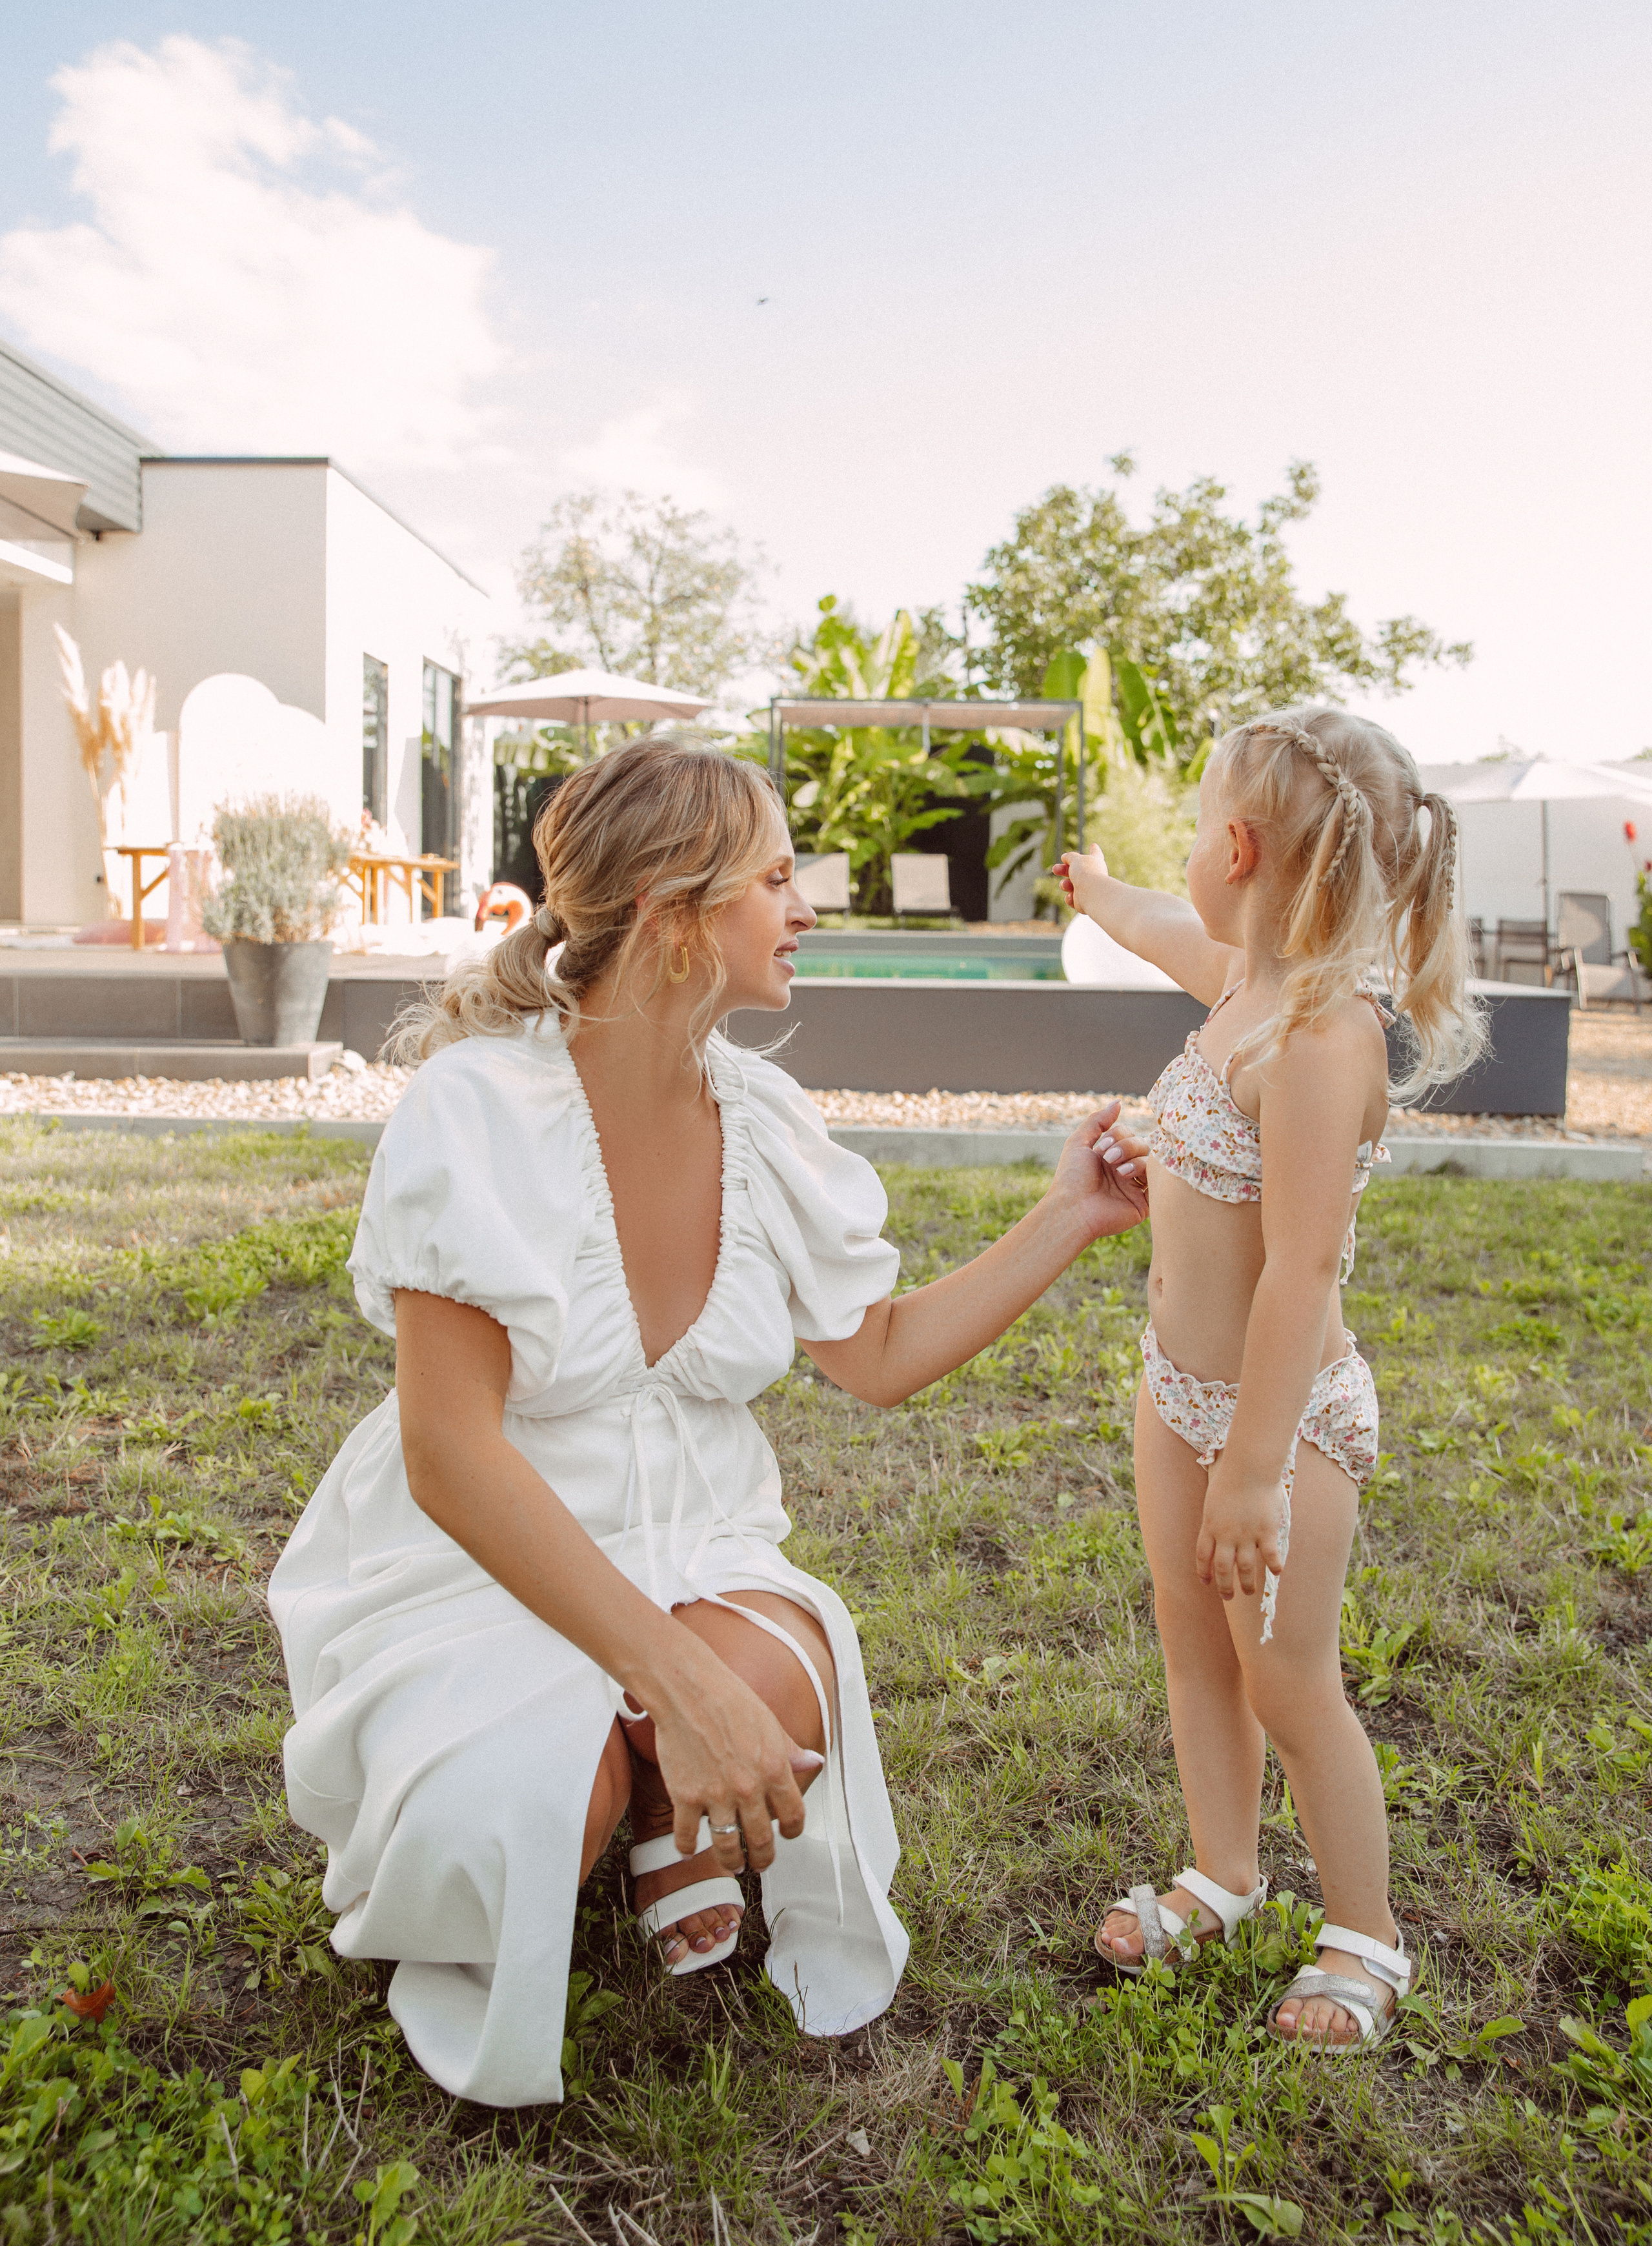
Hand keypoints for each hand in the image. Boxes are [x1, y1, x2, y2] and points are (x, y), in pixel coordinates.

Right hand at [643, 1632, 812, 1874]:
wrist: (688, 1691)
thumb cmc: (730, 1700)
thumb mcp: (770, 1724)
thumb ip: (792, 1751)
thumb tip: (814, 1762)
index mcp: (774, 1769)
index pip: (794, 1815)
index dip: (793, 1831)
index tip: (788, 1835)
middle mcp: (748, 1788)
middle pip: (761, 1840)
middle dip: (763, 1858)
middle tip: (760, 1862)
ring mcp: (716, 1796)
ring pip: (727, 1847)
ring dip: (731, 1862)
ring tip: (733, 1864)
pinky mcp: (686, 1797)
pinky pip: (687, 1835)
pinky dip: (688, 1847)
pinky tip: (689, 1849)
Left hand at [1045, 1100, 1148, 1240]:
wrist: (1073, 1209)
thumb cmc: (1072, 1177)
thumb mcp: (1079, 1142)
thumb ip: (1097, 1120)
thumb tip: (1118, 1102)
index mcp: (1110, 1156)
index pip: (1128, 1134)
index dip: (1119, 1135)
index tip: (1101, 1148)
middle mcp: (1124, 1169)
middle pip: (1143, 1144)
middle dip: (1127, 1146)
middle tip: (1109, 1159)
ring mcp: (1135, 1186)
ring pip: (1152, 1162)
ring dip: (1136, 1161)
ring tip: (1119, 1172)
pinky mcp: (1143, 1204)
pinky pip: (1159, 1185)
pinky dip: (1150, 1175)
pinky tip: (1131, 1177)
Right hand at [1051, 844, 1110, 914]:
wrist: (1091, 893)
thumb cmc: (1086, 873)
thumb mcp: (1075, 859)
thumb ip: (1070, 856)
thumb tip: (1065, 857)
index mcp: (1095, 861)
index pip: (1095, 853)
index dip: (1093, 849)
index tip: (1093, 846)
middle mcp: (1093, 875)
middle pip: (1075, 870)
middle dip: (1063, 870)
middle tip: (1055, 869)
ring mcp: (1089, 888)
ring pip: (1070, 885)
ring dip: (1064, 884)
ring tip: (1065, 885)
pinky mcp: (1083, 901)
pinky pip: (1071, 898)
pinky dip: (1070, 897)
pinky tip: (1072, 896)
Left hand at [1196, 1466, 1286, 1599]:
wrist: (1248, 1467)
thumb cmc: (1231, 1475)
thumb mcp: (1214, 1497)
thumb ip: (1215, 1514)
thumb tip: (1216, 1521)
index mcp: (1210, 1525)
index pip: (1202, 1555)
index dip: (1203, 1571)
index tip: (1206, 1583)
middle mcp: (1226, 1534)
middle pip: (1222, 1567)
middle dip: (1224, 1586)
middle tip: (1228, 1596)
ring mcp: (1246, 1534)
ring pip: (1245, 1567)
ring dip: (1246, 1583)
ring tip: (1249, 1592)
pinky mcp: (1266, 1531)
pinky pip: (1269, 1555)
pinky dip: (1273, 1566)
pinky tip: (1276, 1572)